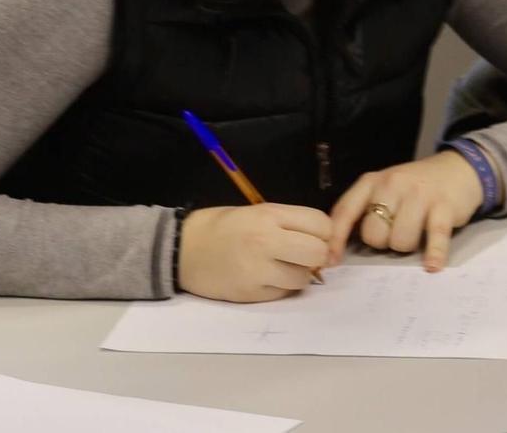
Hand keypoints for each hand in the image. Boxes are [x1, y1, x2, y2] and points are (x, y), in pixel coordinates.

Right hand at [177, 203, 331, 302]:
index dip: (323, 232)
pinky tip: (265, 278)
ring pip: (304, 278)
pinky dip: (281, 287)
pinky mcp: (252, 293)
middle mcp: (267, 241)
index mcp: (268, 215)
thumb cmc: (220, 226)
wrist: (182, 250)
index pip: (321, 224)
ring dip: (299, 274)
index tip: (314, 236)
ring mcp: (259, 270)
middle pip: (318, 253)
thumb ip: (289, 224)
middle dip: (317, 255)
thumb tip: (324, 244)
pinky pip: (284, 293)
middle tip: (303, 255)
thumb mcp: (255, 212)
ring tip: (280, 267)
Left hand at [327, 151, 484, 271]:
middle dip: (382, 243)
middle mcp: (392, 185)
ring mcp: (419, 195)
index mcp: (371, 182)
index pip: (345, 211)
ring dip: (407, 246)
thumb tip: (339, 247)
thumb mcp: (384, 189)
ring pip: (400, 240)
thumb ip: (364, 210)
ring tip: (416, 235)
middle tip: (395, 234)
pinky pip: (435, 237)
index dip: (335, 239)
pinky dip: (433, 254)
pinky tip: (432, 266)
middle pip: (374, 233)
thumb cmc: (415, 187)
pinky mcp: (444, 207)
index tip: (330, 261)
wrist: (457, 169)